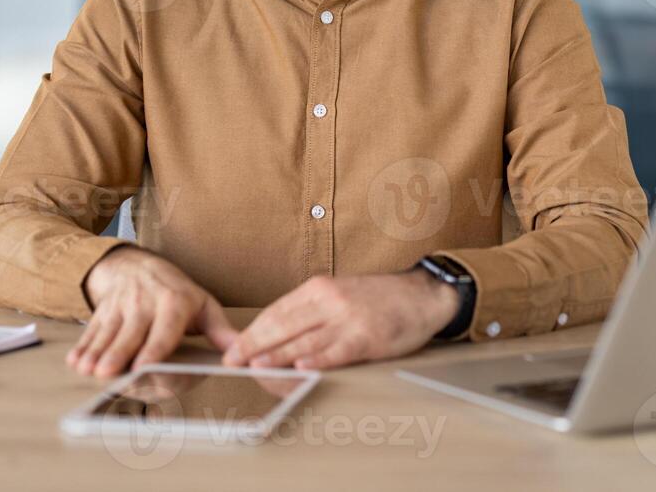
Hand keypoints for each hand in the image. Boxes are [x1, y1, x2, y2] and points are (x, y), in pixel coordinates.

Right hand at [66, 247, 239, 378]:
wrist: (137, 265)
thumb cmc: (176, 291)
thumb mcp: (203, 304)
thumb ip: (220, 330)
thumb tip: (241, 353)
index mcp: (175, 303)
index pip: (164, 330)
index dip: (153, 348)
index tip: (143, 366)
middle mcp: (146, 304)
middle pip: (131, 335)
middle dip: (118, 354)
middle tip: (107, 374)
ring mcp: (121, 306)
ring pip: (108, 334)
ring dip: (96, 353)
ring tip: (86, 371)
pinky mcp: (102, 311)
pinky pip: (91, 331)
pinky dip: (82, 347)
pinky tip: (74, 362)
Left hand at [223, 271, 458, 370]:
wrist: (423, 295)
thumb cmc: (379, 298)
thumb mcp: (340, 293)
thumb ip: (311, 310)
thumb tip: (277, 336)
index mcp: (319, 288)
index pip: (276, 311)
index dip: (252, 331)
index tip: (232, 347)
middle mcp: (330, 300)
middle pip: (284, 324)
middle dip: (254, 344)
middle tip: (233, 360)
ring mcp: (348, 318)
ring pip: (305, 339)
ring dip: (278, 355)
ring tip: (255, 366)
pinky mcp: (367, 336)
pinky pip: (337, 350)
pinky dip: (318, 360)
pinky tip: (302, 368)